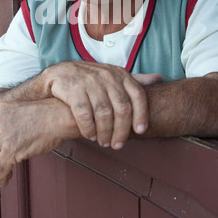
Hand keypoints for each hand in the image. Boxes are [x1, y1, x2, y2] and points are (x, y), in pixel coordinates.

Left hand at [0, 98, 78, 186]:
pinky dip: (0, 178)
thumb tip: (6, 139)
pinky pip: (0, 169)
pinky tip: (5, 181)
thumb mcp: (23, 110)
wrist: (58, 116)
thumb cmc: (48, 114)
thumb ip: (10, 120)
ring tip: (2, 178)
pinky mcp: (11, 149)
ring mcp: (4, 136)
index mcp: (0, 110)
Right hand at [40, 61, 161, 149]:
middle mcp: (107, 76)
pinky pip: (84, 114)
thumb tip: (159, 79)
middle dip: (122, 130)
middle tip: (118, 144)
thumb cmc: (89, 80)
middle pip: (122, 108)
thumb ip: (134, 80)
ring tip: (103, 142)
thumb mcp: (113, 76)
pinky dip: (88, 128)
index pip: (138, 95)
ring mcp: (90, 81)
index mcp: (119, 74)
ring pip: (104, 113)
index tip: (140, 131)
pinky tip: (89, 135)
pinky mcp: (73, 89)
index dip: (141, 115)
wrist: (59, 74)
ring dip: (105, 132)